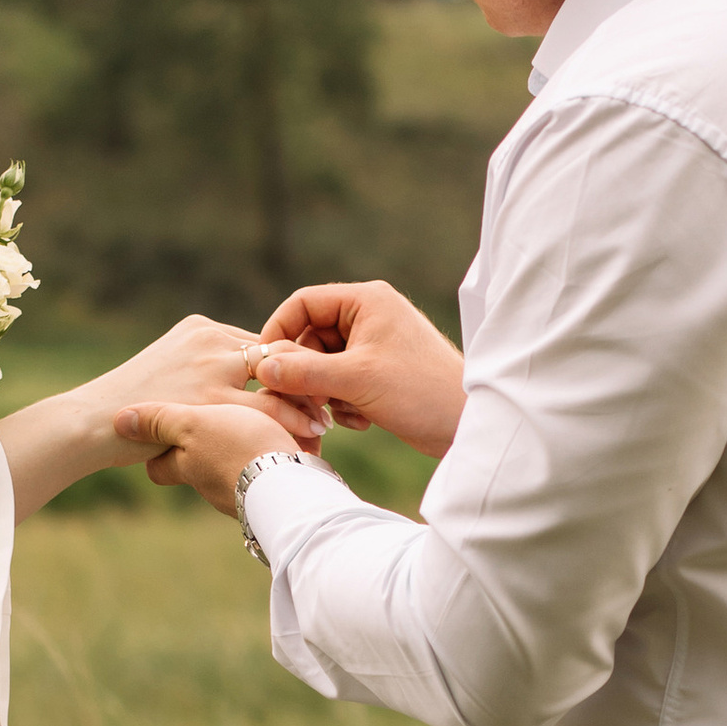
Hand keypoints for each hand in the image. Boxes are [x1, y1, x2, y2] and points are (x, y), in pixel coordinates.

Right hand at [97, 312, 327, 446]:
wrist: (89, 423)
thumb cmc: (127, 410)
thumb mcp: (168, 376)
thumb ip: (202, 374)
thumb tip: (234, 397)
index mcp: (202, 328)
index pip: (262, 342)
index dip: (289, 369)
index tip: (309, 391)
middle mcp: (210, 339)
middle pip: (278, 351)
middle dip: (307, 378)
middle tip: (328, 405)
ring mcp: (210, 365)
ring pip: (279, 376)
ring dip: (307, 400)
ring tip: (324, 425)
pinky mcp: (208, 396)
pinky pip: (268, 407)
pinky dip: (294, 422)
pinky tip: (308, 440)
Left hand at [117, 402, 300, 519]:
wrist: (293, 485)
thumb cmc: (239, 450)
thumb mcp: (193, 427)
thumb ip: (160, 422)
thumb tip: (119, 421)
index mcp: (190, 467)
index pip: (160, 466)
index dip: (158, 451)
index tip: (161, 438)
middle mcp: (214, 486)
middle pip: (200, 469)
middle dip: (210, 448)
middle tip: (222, 422)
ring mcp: (247, 493)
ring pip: (241, 468)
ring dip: (249, 448)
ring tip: (264, 423)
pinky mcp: (281, 491)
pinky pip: (273, 469)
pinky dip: (278, 454)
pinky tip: (290, 438)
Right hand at [252, 279, 463, 457]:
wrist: (465, 424)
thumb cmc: (420, 391)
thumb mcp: (356, 380)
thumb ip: (304, 371)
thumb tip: (260, 366)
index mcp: (365, 300)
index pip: (302, 304)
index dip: (279, 332)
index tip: (264, 365)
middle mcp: (369, 316)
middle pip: (309, 337)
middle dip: (305, 373)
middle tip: (308, 401)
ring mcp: (374, 344)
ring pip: (322, 363)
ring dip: (324, 392)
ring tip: (344, 413)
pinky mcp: (378, 372)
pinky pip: (339, 380)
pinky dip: (341, 402)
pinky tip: (360, 420)